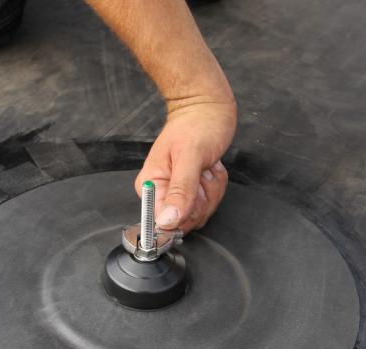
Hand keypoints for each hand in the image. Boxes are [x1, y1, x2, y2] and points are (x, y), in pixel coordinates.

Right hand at [135, 100, 236, 232]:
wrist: (206, 108)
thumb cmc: (196, 125)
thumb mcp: (190, 157)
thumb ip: (180, 191)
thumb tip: (167, 221)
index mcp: (150, 186)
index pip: (163, 222)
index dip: (185, 213)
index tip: (195, 190)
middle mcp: (160, 192)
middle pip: (185, 221)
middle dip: (202, 198)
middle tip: (202, 172)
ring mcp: (176, 193)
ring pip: (200, 213)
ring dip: (211, 190)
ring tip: (205, 167)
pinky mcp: (191, 192)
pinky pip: (208, 204)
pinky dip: (216, 186)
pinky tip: (209, 168)